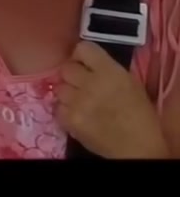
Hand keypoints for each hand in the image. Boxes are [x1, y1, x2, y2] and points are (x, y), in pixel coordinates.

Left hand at [56, 41, 169, 158]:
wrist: (137, 147)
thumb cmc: (140, 114)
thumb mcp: (130, 82)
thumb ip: (108, 69)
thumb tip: (90, 64)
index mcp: (109, 70)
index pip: (82, 48)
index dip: (81, 55)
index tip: (84, 63)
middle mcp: (90, 82)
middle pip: (66, 68)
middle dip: (72, 75)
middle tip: (80, 84)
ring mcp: (78, 102)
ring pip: (59, 88)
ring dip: (67, 93)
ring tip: (78, 101)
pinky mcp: (71, 120)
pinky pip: (57, 108)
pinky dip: (64, 111)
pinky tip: (75, 115)